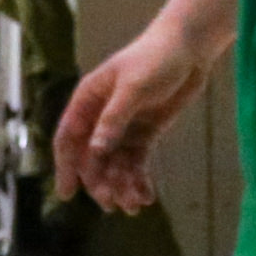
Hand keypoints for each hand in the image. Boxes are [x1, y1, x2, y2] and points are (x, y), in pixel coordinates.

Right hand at [54, 26, 208, 210]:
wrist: (189, 49)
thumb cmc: (155, 59)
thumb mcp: (133, 87)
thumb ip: (114, 119)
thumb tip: (96, 150)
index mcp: (89, 100)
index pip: (69, 137)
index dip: (65, 166)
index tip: (67, 194)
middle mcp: (101, 116)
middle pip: (92, 157)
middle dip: (100, 181)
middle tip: (112, 203)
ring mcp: (124, 126)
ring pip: (115, 164)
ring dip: (121, 185)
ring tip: (135, 205)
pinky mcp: (145, 133)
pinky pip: (136, 162)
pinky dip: (138, 179)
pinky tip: (146, 197)